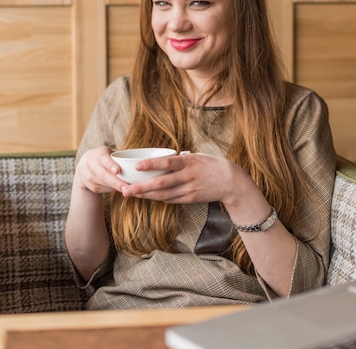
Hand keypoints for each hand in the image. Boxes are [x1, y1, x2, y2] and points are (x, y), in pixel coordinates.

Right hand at [74, 146, 126, 194]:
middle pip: (103, 175)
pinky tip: (123, 191)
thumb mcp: (109, 153)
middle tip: (128, 187)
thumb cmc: (105, 158)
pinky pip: (104, 190)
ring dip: (116, 188)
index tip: (118, 171)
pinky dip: (114, 190)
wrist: (84, 167)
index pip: (103, 159)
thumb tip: (142, 161)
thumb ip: (121, 156)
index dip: (110, 165)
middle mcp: (91, 165)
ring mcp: (89, 177)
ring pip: (104, 184)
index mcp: (98, 154)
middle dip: (116, 182)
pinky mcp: (92, 187)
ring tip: (129, 190)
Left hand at [119, 151, 253, 206]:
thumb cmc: (211, 165)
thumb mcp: (196, 157)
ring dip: (146, 195)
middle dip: (141, 188)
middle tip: (125, 190)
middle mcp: (187, 177)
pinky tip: (148, 197)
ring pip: (163, 195)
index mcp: (188, 162)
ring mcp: (189, 190)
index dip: (150, 165)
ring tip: (131, 194)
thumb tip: (162, 161)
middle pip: (160, 184)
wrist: (231, 181)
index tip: (136, 166)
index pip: (166, 163)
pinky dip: (158, 198)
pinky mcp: (190, 199)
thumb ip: (180, 160)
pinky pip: (171, 199)